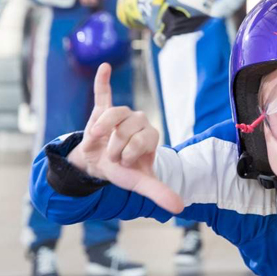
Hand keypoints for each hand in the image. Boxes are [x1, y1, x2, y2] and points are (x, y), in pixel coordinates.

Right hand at [67, 64, 183, 212]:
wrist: (98, 165)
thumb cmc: (122, 170)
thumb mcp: (140, 183)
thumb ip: (159, 192)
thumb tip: (180, 208)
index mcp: (150, 135)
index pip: (144, 137)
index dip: (130, 153)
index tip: (125, 163)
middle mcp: (138, 121)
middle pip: (127, 126)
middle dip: (115, 146)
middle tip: (111, 156)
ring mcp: (120, 115)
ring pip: (113, 113)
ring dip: (102, 128)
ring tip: (96, 138)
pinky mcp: (101, 109)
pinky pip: (102, 93)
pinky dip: (102, 81)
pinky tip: (105, 67)